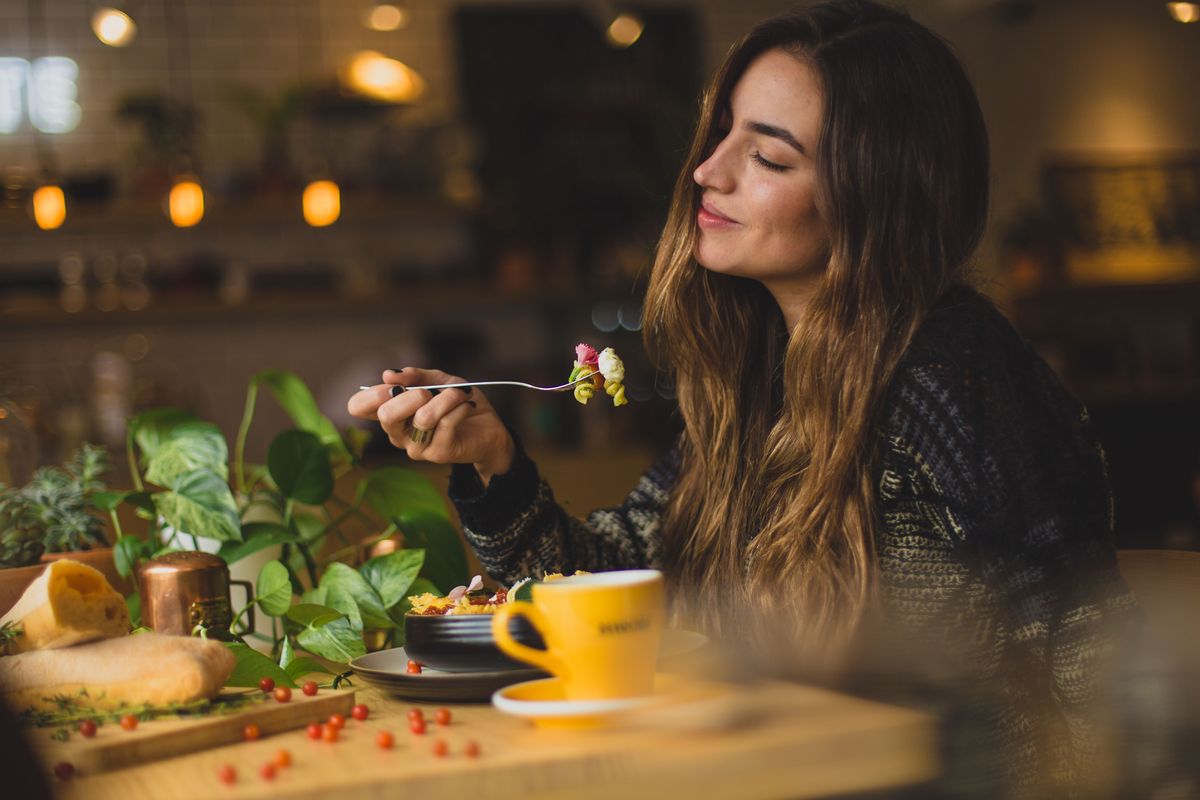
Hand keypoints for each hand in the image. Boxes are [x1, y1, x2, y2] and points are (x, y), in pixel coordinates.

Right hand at [347, 368, 514, 482]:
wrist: (488, 428)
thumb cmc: (457, 403)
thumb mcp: (437, 380)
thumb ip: (414, 375)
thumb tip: (389, 375)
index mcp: (391, 413)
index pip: (358, 407)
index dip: (371, 393)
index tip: (394, 384)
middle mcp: (397, 434)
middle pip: (386, 415)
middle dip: (411, 395)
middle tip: (429, 391)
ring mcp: (416, 447)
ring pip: (423, 417)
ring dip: (446, 398)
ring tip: (460, 393)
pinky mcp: (438, 453)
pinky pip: (446, 423)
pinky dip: (460, 406)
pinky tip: (467, 405)